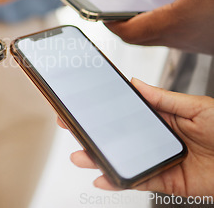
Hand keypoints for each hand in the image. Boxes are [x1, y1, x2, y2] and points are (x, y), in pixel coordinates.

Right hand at [59, 78, 213, 196]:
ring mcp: (157, 160)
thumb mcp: (196, 106)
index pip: (125, 113)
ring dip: (98, 159)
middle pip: (116, 137)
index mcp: (161, 117)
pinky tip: (103, 178)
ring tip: (79, 155)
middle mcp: (155, 139)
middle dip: (91, 133)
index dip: (103, 111)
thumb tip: (136, 84)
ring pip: (121, 160)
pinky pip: (137, 181)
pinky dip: (118, 181)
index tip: (82, 105)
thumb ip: (163, 98)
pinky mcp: (165, 182)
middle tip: (69, 127)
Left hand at [106, 0, 213, 53]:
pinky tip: (167, 5)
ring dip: (144, 22)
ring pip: (156, 36)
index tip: (100, 14)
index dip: (111, 23)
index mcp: (174, 23)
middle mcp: (178, 38)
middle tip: (113, 7)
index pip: (129, 31)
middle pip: (138, 37)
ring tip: (137, 3)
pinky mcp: (201, 42)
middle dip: (123, 23)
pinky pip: (172, 34)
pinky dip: (162, 21)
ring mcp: (190, 43)